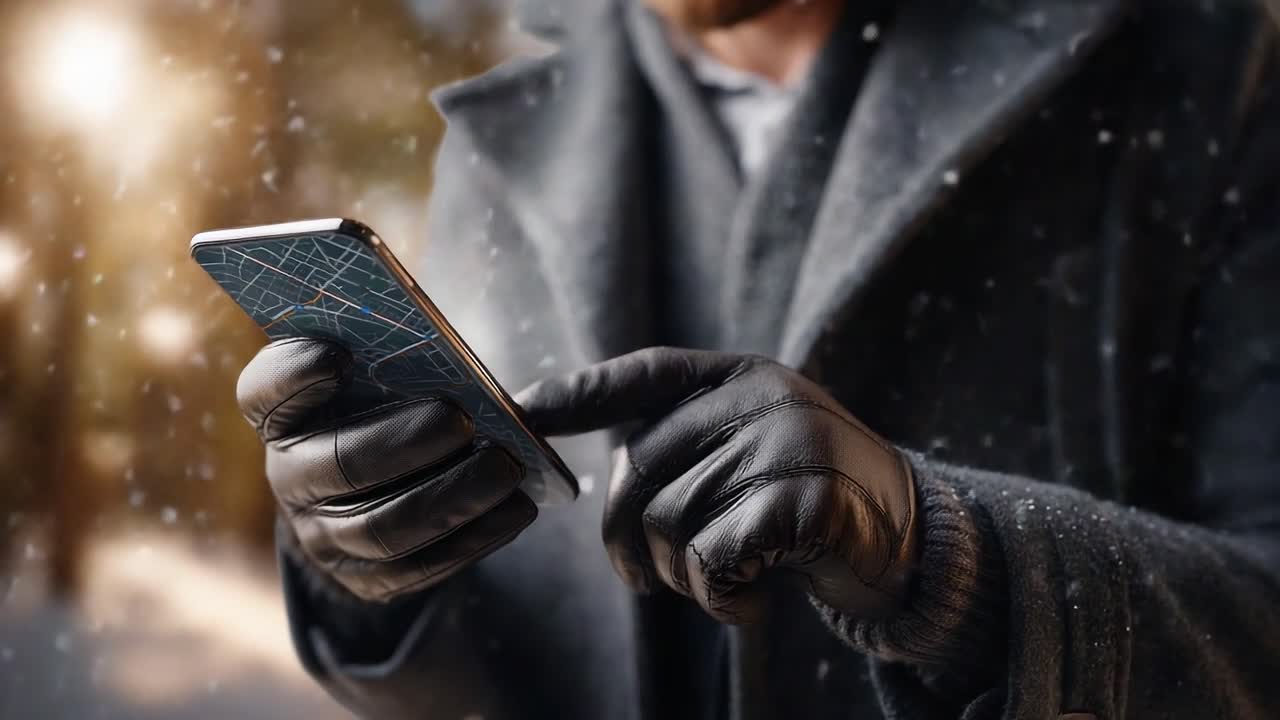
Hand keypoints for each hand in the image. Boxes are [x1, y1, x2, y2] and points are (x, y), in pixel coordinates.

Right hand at [238, 338, 535, 602]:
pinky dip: (473, 539)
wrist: (376, 484)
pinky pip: (416, 570)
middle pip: (338, 466)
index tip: (341, 356)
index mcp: (283, 413)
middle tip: (462, 421)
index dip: (296, 374)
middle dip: (404, 444)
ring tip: (505, 468)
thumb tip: (463, 369)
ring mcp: (321, 534)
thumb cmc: (384, 405)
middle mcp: (289, 475)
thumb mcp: (380, 374)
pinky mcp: (363, 578)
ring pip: (382, 528)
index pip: (265, 391)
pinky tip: (515, 511)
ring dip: (452, 498)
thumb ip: (402, 360)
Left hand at [517, 347, 918, 622]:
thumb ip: (694, 448)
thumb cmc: (813, 505)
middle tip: (644, 580)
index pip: (650, 371)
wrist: (913, 546)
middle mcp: (764, 395)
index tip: (522, 409)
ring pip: (668, 521)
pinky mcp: (804, 500)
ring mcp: (788, 441)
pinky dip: (719, 599)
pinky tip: (753, 602)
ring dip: (681, 579)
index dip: (582, 391)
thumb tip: (604, 482)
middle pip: (640, 470)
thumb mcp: (756, 456)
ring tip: (725, 586)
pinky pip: (711, 559)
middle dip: (628, 540)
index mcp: (746, 377)